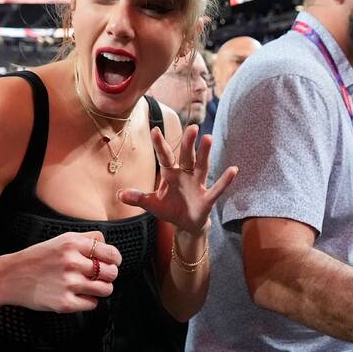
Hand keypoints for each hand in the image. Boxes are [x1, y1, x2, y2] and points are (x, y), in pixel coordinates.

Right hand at [0, 231, 122, 313]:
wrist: (10, 277)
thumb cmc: (37, 259)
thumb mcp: (60, 240)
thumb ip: (85, 239)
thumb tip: (108, 245)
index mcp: (72, 243)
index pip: (111, 252)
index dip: (115, 259)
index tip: (112, 263)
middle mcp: (71, 262)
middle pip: (111, 272)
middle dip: (109, 275)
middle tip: (100, 277)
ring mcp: (68, 283)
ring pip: (106, 289)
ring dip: (101, 289)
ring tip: (90, 287)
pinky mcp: (65, 303)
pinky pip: (92, 304)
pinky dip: (88, 301)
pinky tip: (77, 295)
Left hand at [119, 125, 236, 234]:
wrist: (186, 224)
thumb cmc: (170, 209)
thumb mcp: (152, 204)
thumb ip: (139, 198)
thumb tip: (119, 194)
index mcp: (170, 173)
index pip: (164, 156)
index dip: (159, 144)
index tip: (154, 130)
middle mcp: (185, 174)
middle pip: (186, 156)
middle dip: (188, 143)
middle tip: (192, 127)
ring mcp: (197, 184)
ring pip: (202, 166)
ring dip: (205, 153)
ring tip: (208, 138)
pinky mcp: (207, 198)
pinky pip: (217, 188)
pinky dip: (225, 180)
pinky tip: (233, 170)